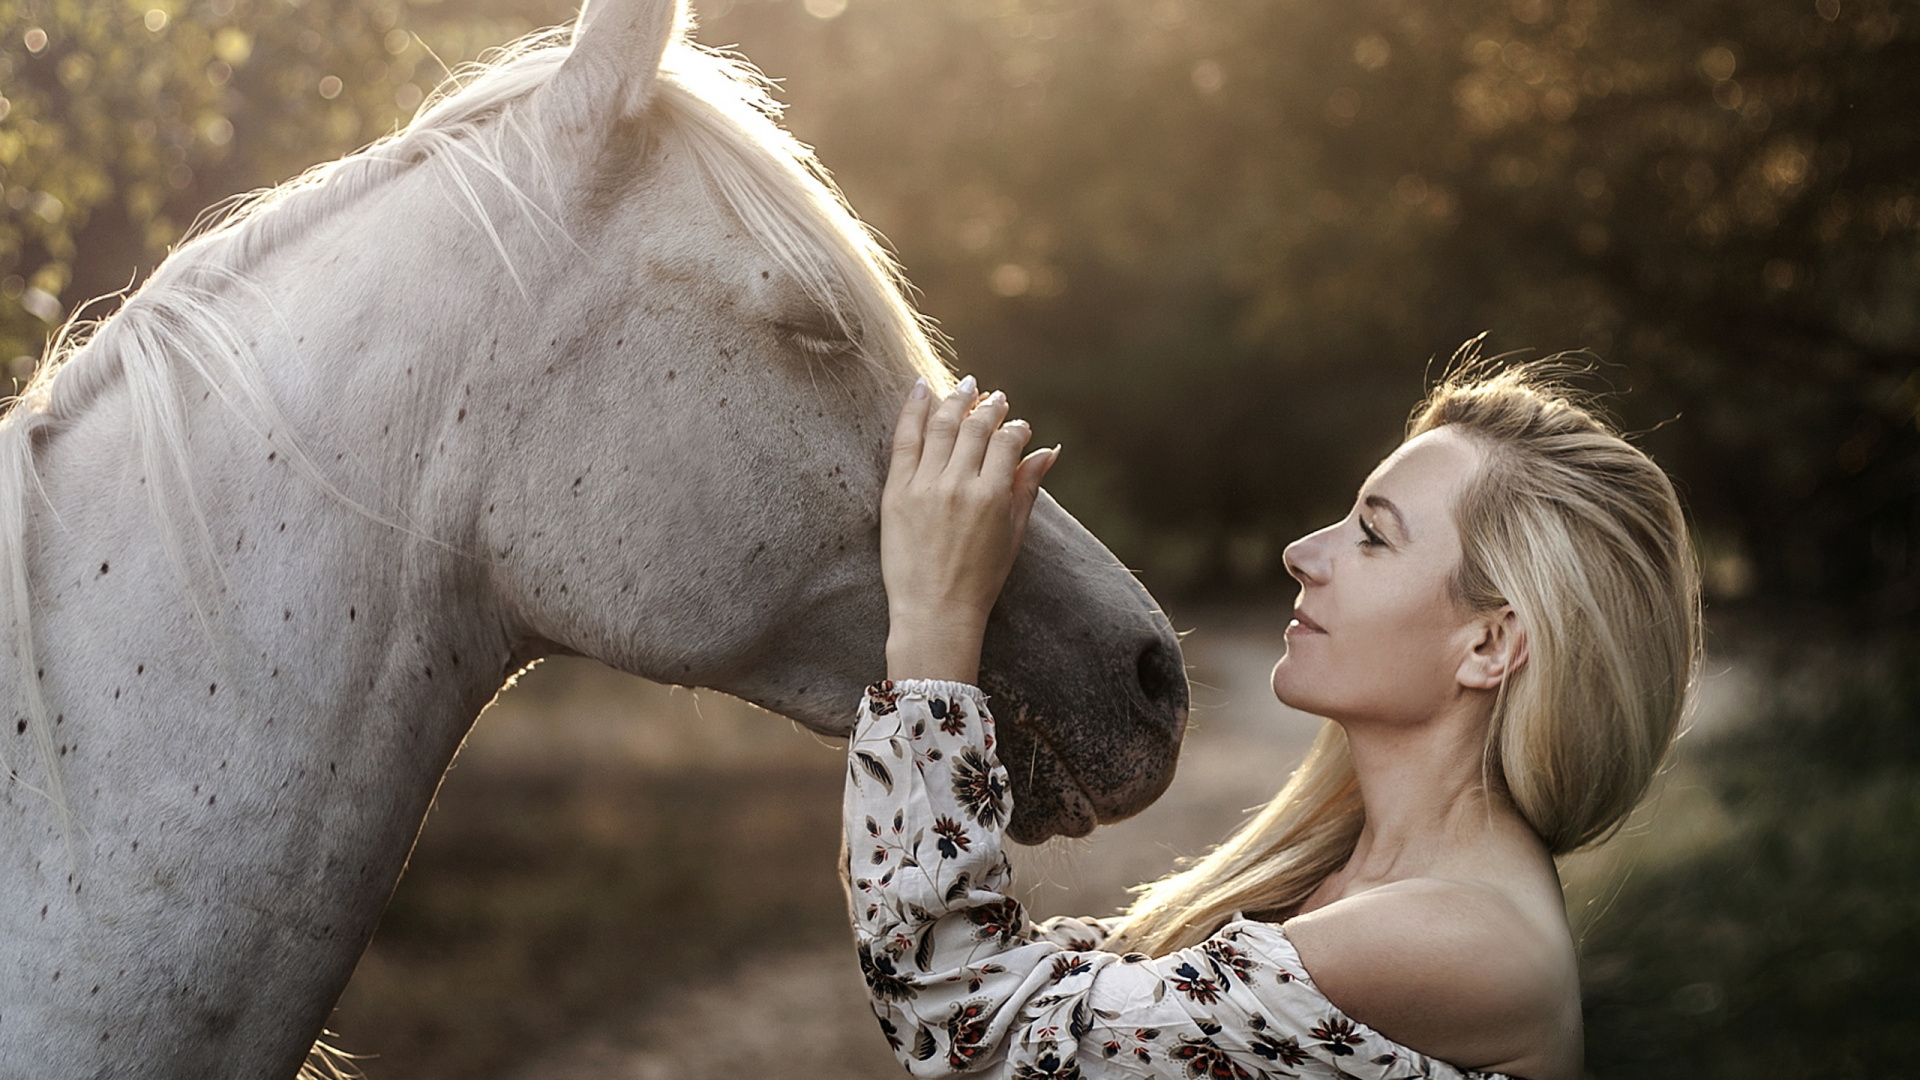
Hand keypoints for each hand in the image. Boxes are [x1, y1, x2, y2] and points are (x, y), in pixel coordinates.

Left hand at [881, 375, 1058, 683]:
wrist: (933, 612)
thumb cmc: (979, 580)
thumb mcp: (1013, 535)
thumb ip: (1027, 488)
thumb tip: (1048, 451)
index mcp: (992, 496)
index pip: (1007, 442)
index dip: (1015, 428)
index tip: (1017, 425)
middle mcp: (959, 485)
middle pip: (976, 427)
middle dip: (989, 407)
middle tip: (994, 396)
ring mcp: (925, 485)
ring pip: (942, 425)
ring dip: (955, 399)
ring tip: (965, 386)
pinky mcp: (896, 491)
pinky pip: (905, 439)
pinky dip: (913, 410)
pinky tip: (920, 388)